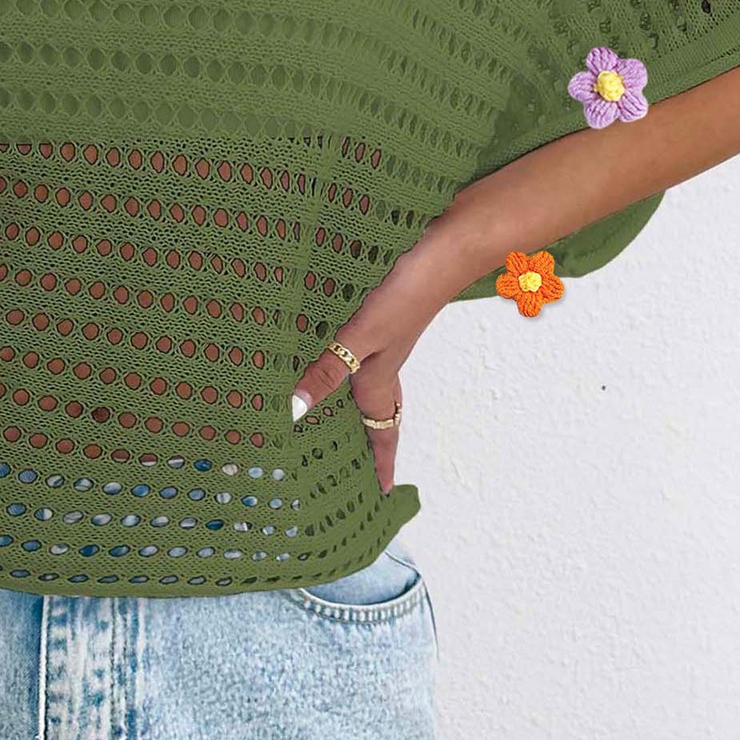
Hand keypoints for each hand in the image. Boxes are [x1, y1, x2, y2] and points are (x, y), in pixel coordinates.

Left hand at [291, 234, 458, 493]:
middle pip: (376, 412)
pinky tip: (323, 351)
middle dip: (367, 441)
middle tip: (352, 468)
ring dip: (354, 404)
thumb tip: (294, 413)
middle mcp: (382, 361)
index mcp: (378, 377)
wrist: (446, 244)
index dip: (381, 464)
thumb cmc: (408, 291)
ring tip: (331, 420)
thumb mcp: (361, 336)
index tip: (382, 495)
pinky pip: (359, 350)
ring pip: (367, 381)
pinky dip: (344, 363)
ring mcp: (382, 337)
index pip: (381, 432)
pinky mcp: (379, 311)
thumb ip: (328, 371)